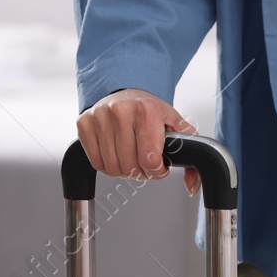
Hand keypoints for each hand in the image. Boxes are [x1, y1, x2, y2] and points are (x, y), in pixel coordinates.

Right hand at [77, 89, 201, 194]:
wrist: (124, 91)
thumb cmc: (149, 110)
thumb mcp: (175, 123)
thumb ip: (191, 151)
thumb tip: (192, 186)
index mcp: (147, 110)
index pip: (150, 159)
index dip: (157, 171)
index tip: (159, 166)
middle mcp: (121, 111)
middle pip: (130, 167)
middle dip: (142, 172)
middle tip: (145, 164)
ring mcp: (100, 117)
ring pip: (113, 168)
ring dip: (125, 171)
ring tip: (132, 159)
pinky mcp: (84, 124)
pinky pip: (96, 163)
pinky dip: (108, 166)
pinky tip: (116, 155)